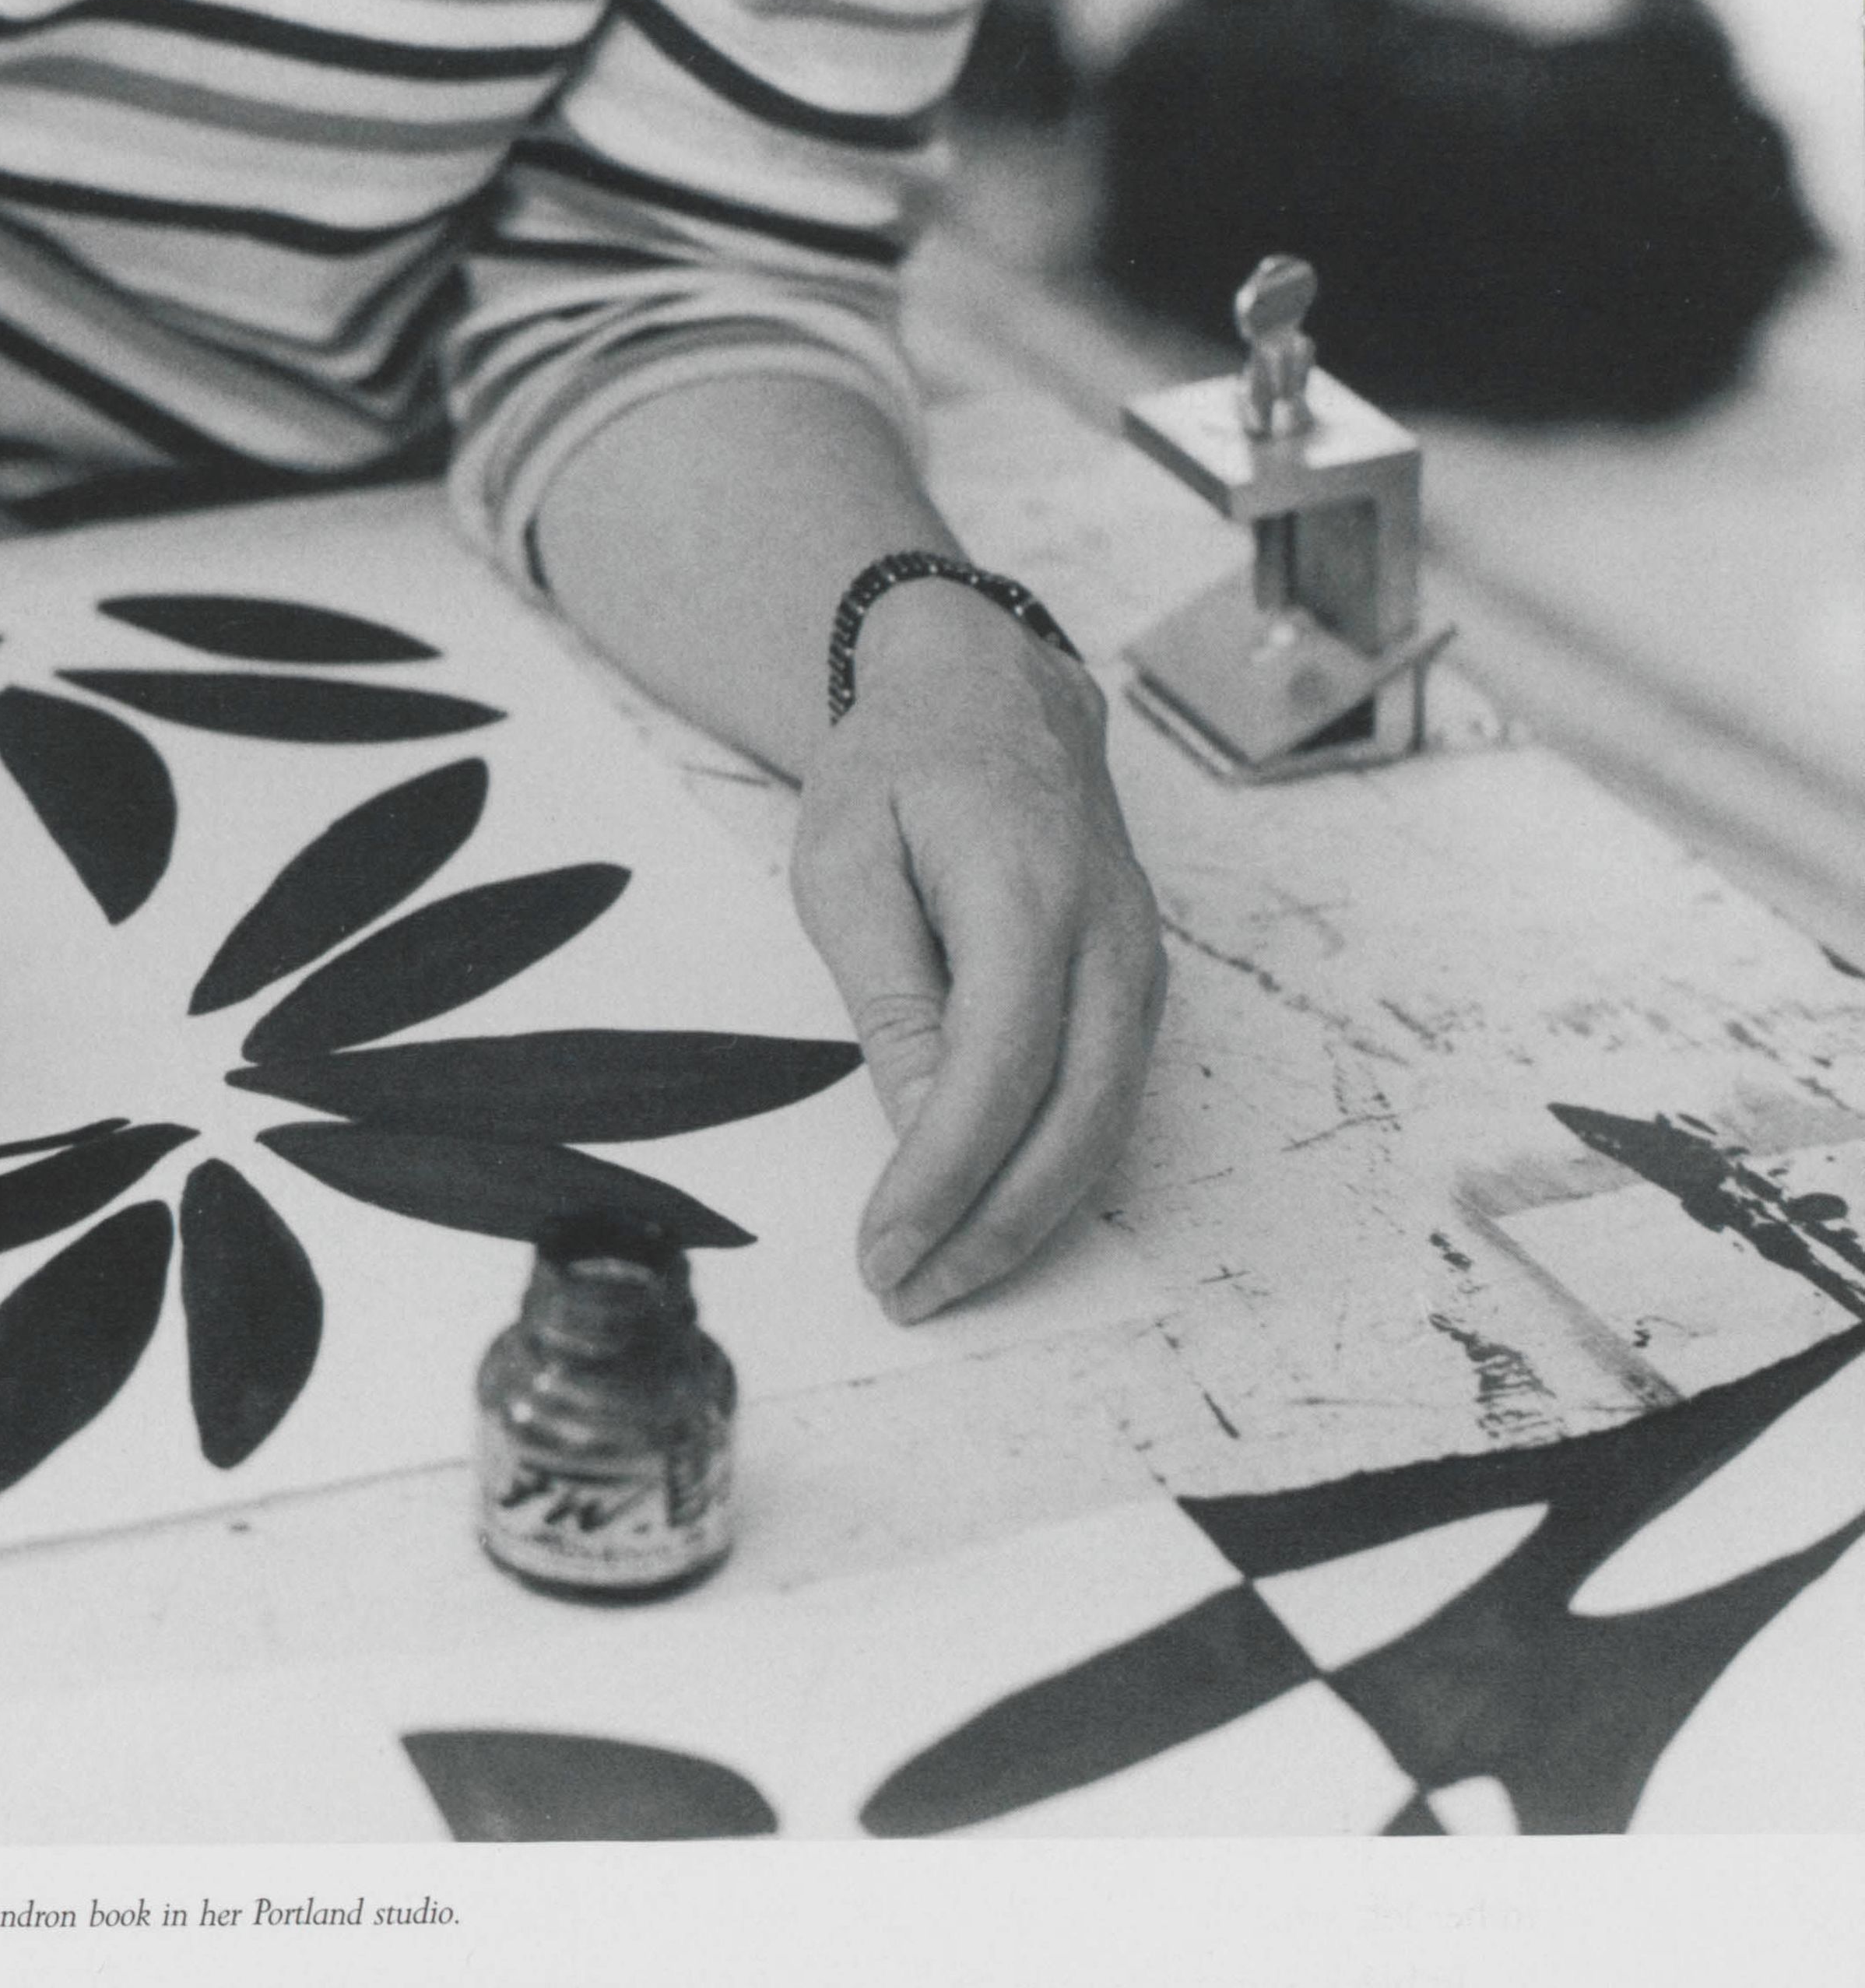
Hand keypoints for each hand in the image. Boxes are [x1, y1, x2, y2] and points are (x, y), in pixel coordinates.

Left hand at [790, 582, 1163, 1318]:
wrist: (992, 693)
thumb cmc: (905, 769)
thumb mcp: (849, 863)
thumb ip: (893, 997)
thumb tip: (922, 1127)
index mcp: (1029, 892)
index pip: (997, 1071)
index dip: (943, 1180)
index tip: (884, 1254)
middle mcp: (1108, 936)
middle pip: (1074, 1120)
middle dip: (993, 1229)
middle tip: (910, 1293)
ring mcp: (1137, 964)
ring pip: (1106, 1125)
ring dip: (1027, 1220)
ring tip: (941, 1279)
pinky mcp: (1136, 989)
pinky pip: (1107, 1102)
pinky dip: (1053, 1175)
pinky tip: (990, 1220)